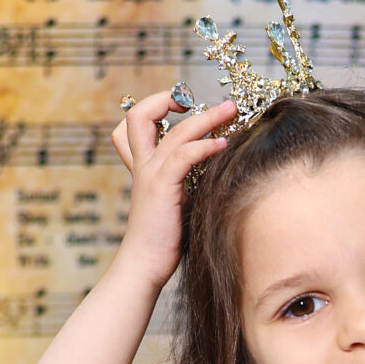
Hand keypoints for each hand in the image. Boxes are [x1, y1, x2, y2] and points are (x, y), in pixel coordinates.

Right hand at [111, 90, 236, 287]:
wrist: (145, 265)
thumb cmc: (164, 240)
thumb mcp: (178, 201)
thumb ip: (189, 180)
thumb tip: (218, 167)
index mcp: (144, 167)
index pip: (133, 125)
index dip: (154, 108)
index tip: (184, 108)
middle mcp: (143, 166)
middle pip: (138, 115)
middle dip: (168, 98)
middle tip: (199, 99)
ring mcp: (150, 175)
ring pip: (173, 131)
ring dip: (206, 117)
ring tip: (231, 110)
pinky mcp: (162, 188)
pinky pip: (184, 155)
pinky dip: (205, 145)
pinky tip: (224, 145)